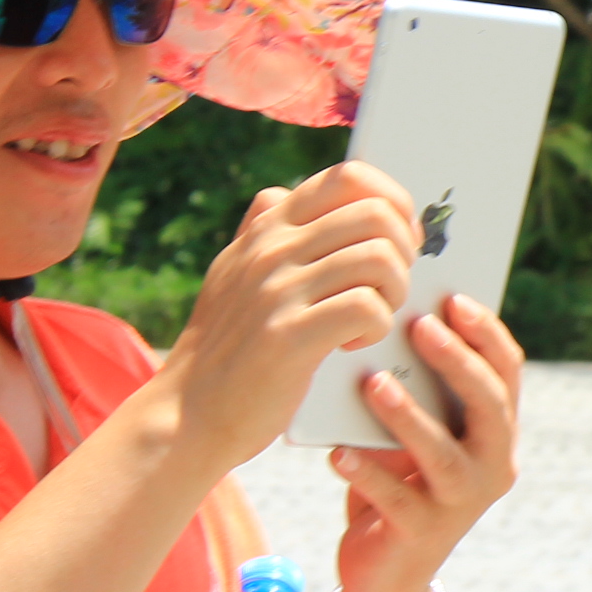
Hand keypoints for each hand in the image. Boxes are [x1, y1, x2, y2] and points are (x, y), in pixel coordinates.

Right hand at [166, 163, 420, 464]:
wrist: (187, 413)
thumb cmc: (225, 348)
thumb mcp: (231, 273)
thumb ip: (260, 231)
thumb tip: (286, 193)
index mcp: (266, 228)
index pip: (347, 177)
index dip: (391, 199)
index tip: (400, 235)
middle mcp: (271, 249)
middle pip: (376, 215)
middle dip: (404, 250)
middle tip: (390, 285)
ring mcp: (278, 290)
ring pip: (379, 258)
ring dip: (395, 291)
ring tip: (374, 316)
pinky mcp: (289, 335)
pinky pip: (367, 308)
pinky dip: (376, 327)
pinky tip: (352, 344)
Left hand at [327, 295, 525, 591]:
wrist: (385, 571)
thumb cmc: (398, 480)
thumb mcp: (415, 431)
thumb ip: (418, 389)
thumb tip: (390, 320)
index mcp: (497, 432)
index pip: (508, 373)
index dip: (485, 332)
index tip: (452, 296)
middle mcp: (492, 466)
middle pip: (489, 406)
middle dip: (457, 362)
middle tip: (418, 324)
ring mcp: (461, 505)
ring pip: (444, 454)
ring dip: (409, 416)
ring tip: (373, 382)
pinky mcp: (422, 536)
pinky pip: (395, 499)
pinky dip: (367, 474)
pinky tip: (338, 453)